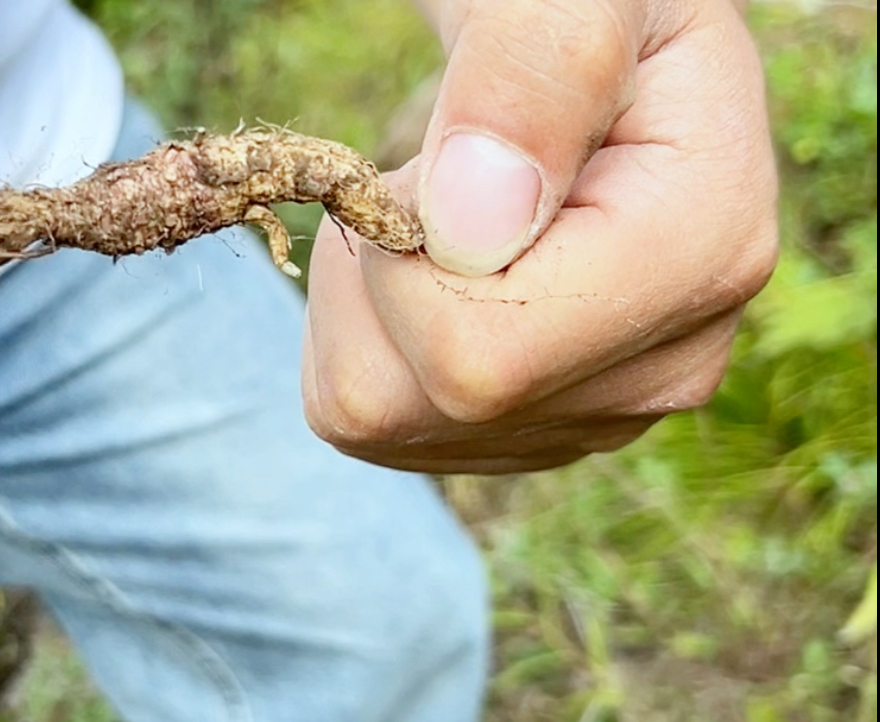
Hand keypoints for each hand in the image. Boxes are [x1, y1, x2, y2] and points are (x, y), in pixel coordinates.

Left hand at [302, 0, 778, 473]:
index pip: (477, 352)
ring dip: (361, 304)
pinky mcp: (529, 430)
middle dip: (375, 275)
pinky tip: (429, 273)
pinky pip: (373, 421)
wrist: (598, 58)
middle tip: (428, 178)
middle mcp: (667, 367)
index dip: (402, 254)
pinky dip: (361, 339)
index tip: (431, 158)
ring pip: (380, 417)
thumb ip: (532, 79)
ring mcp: (598, 414)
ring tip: (438, 218)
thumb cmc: (585, 5)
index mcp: (700, 257)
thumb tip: (469, 224)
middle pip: (425, 398)